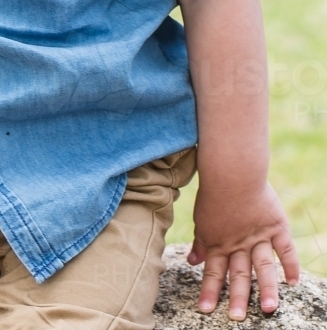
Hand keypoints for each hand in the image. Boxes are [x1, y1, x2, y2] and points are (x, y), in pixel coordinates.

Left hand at [188, 182, 299, 320]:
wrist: (232, 170)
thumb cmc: (213, 192)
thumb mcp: (202, 218)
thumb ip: (201, 242)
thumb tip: (192, 262)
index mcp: (219, 241)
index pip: (213, 272)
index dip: (208, 291)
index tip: (205, 310)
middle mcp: (239, 243)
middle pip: (238, 274)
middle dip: (236, 297)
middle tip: (236, 318)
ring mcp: (258, 236)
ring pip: (262, 267)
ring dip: (265, 288)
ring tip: (268, 308)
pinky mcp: (276, 226)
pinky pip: (285, 248)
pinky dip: (290, 265)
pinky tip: (293, 282)